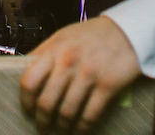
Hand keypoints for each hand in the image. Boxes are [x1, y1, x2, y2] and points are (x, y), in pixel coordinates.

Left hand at [20, 17, 141, 133]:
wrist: (128, 31)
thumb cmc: (94, 35)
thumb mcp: (64, 36)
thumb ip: (46, 54)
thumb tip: (26, 73)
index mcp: (54, 48)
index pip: (29, 80)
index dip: (26, 101)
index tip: (28, 109)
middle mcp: (68, 61)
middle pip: (46, 102)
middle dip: (42, 120)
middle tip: (43, 126)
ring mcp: (88, 74)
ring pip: (66, 112)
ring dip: (61, 127)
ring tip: (61, 129)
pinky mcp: (107, 85)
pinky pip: (89, 115)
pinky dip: (81, 128)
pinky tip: (79, 130)